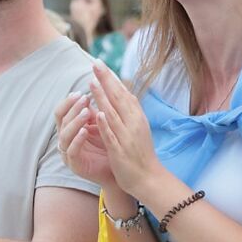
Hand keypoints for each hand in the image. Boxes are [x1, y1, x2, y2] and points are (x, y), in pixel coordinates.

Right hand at [54, 91, 117, 189]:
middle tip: (84, 98)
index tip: (81, 92)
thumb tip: (98, 87)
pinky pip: (71, 151)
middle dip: (72, 108)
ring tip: (86, 112)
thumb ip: (96, 111)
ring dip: (75, 122)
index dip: (69, 101)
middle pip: (61, 120)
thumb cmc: (110, 146)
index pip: (62, 111)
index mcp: (70, 128)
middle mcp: (66, 140)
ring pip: (65, 134)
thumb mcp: (102, 125)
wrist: (119, 171)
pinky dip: (77, 140)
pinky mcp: (74, 165)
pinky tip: (85, 131)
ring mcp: (68, 153)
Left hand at [87, 60, 164, 197]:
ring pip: (114, 113)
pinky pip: (112, 135)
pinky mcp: (120, 150)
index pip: (124, 93)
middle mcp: (134, 123)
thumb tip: (121, 95)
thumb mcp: (137, 129)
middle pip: (119, 98)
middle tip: (95, 63)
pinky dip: (106, 124)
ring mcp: (127, 137)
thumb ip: (128, 113)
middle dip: (106, 80)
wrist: (149, 178)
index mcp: (137, 117)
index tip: (101, 65)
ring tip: (92, 82)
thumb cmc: (141, 154)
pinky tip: (98, 113)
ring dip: (103, 97)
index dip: (112, 79)